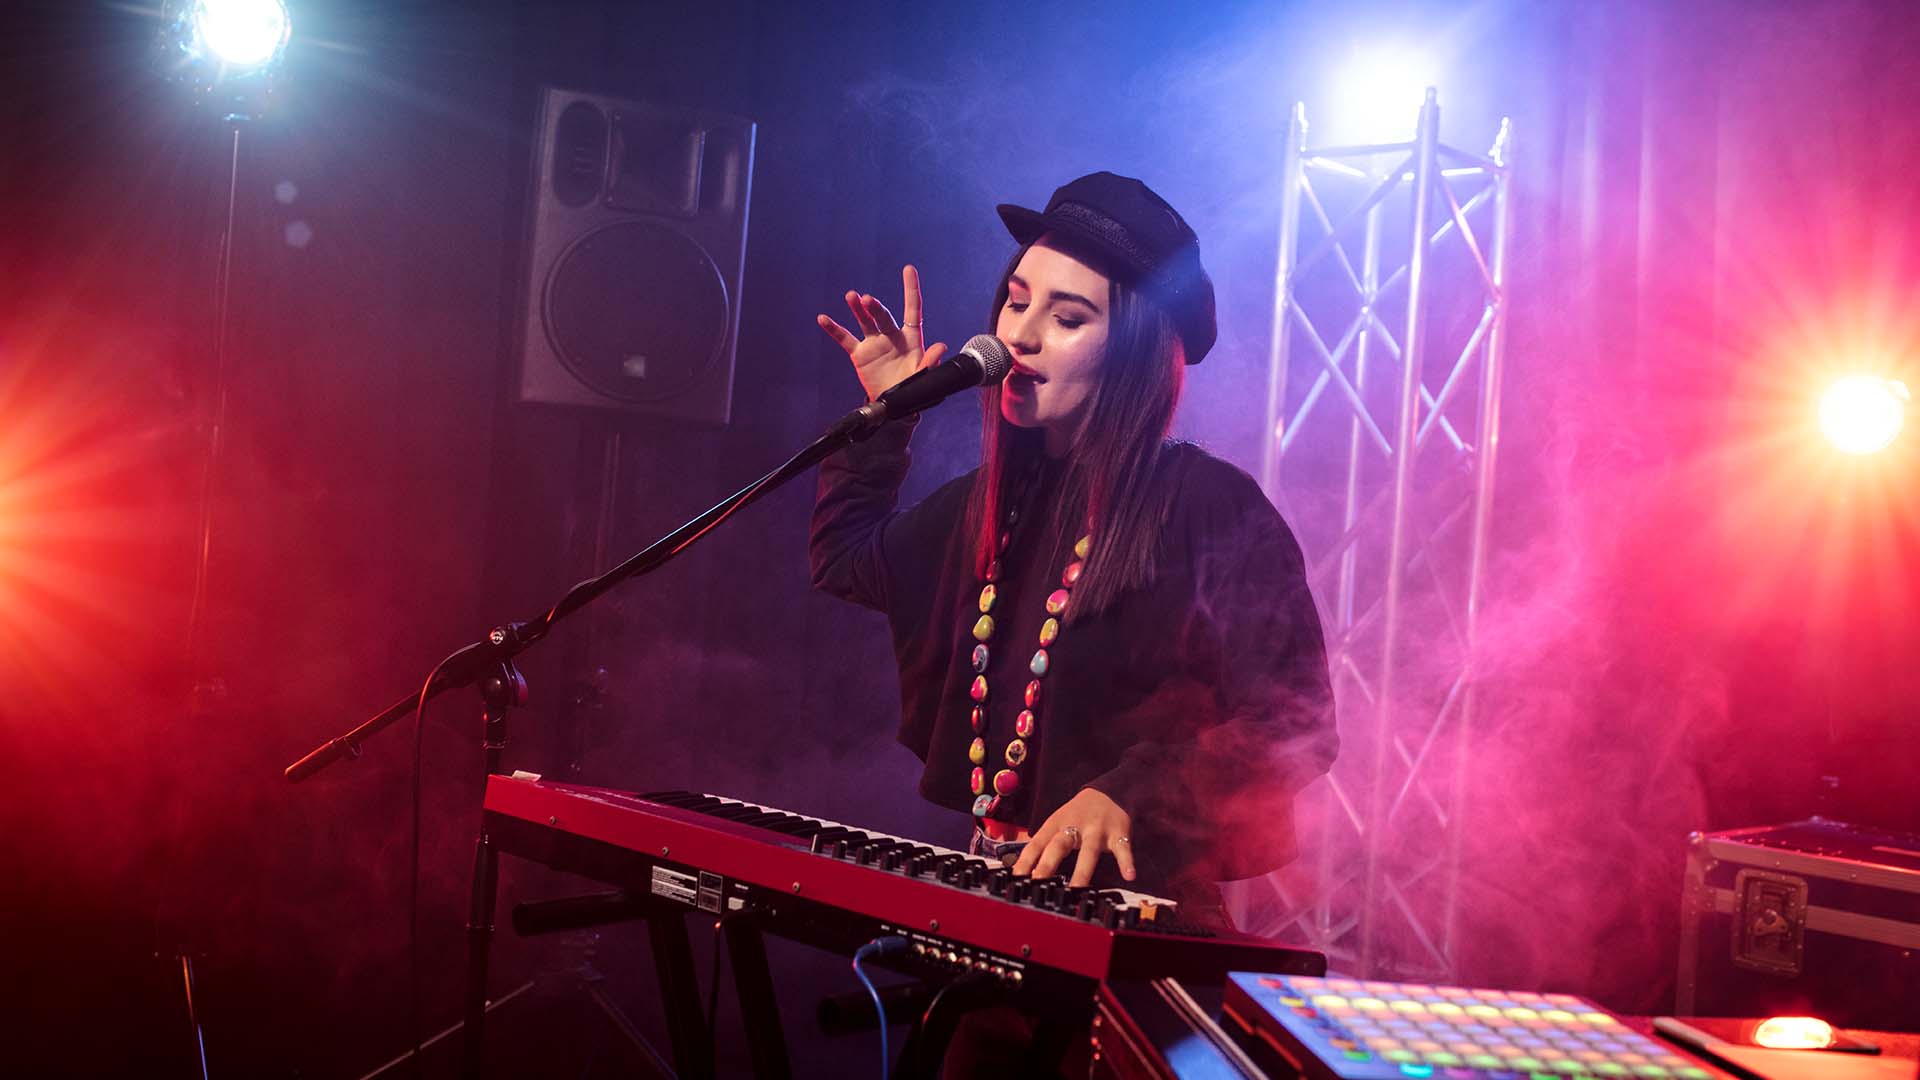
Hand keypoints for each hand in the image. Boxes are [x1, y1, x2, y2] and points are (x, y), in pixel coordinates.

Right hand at [816, 264, 946, 401]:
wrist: (894, 404)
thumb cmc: (913, 387)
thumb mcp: (924, 376)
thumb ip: (930, 362)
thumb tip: (941, 347)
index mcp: (911, 338)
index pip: (912, 309)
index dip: (911, 289)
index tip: (908, 269)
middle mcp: (892, 335)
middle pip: (883, 316)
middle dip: (875, 308)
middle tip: (867, 300)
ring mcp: (874, 343)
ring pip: (865, 321)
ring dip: (858, 309)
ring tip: (852, 297)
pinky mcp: (860, 354)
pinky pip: (845, 339)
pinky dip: (834, 329)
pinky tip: (823, 319)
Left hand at [1011, 787, 1136, 886]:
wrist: (1108, 792)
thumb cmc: (1076, 815)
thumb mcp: (1056, 825)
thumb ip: (1042, 847)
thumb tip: (1021, 872)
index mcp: (1055, 825)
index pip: (1036, 844)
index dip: (1025, 861)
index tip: (1016, 879)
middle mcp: (1075, 826)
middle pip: (1059, 845)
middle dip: (1048, 865)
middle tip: (1038, 883)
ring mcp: (1097, 830)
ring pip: (1089, 851)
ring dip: (1083, 870)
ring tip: (1077, 889)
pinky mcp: (1119, 834)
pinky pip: (1123, 849)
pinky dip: (1126, 862)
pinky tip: (1129, 875)